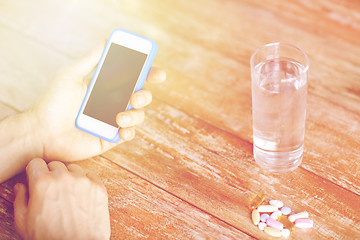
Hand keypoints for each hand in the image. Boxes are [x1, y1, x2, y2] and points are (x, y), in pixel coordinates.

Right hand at [14, 158, 109, 239]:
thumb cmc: (49, 238)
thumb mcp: (24, 222)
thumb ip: (20, 199)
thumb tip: (21, 187)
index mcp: (43, 183)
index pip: (36, 163)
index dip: (35, 172)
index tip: (37, 178)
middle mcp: (64, 177)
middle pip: (56, 165)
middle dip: (52, 175)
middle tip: (53, 190)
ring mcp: (83, 181)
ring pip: (74, 169)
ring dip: (70, 177)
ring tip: (68, 194)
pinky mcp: (98, 187)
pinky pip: (91, 176)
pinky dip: (86, 182)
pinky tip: (82, 196)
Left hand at [30, 42, 165, 161]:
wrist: (41, 133)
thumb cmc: (52, 103)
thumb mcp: (71, 75)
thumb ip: (91, 60)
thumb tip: (107, 41)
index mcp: (106, 87)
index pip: (132, 79)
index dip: (148, 75)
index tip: (158, 74)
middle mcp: (112, 103)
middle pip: (141, 97)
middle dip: (144, 96)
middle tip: (134, 97)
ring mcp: (112, 121)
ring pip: (138, 115)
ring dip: (135, 115)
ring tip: (118, 117)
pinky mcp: (111, 137)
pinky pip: (130, 134)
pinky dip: (130, 132)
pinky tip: (121, 130)